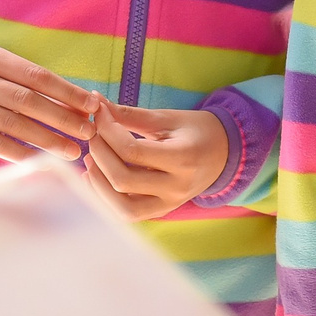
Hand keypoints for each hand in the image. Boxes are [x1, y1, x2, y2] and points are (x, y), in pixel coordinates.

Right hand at [0, 46, 100, 161]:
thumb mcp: (4, 75)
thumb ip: (37, 86)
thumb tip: (85, 105)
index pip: (36, 75)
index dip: (67, 92)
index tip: (93, 106)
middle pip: (27, 100)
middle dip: (62, 117)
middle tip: (89, 131)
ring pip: (14, 124)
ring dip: (48, 140)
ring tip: (73, 150)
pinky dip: (23, 154)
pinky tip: (45, 162)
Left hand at [79, 103, 228, 220]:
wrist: (224, 154)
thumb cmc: (197, 131)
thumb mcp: (168, 118)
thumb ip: (131, 114)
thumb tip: (96, 102)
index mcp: (184, 158)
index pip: (132, 151)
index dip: (108, 132)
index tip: (99, 114)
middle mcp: (177, 187)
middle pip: (123, 180)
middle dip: (99, 154)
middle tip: (93, 134)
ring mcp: (170, 204)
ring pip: (123, 207)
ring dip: (98, 184)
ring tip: (90, 159)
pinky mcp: (162, 211)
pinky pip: (128, 213)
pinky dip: (107, 198)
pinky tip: (97, 177)